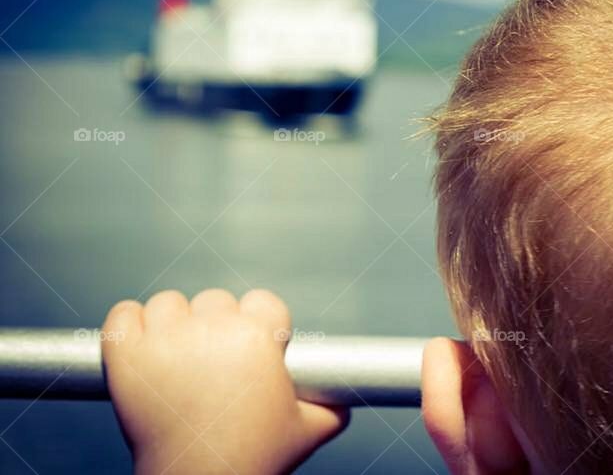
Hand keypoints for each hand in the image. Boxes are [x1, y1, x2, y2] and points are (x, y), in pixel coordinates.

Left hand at [101, 289, 348, 474]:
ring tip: (177, 356)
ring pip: (169, 303)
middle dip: (217, 326)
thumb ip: (334, 403)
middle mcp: (212, 330)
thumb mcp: (312, 430)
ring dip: (173, 323)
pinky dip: (130, 324)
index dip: (262, 324)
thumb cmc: (256, 459)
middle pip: (215, 300)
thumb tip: (343, 395)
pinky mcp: (126, 355)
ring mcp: (165, 340)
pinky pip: (123, 315)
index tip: (256, 348)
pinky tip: (142, 344)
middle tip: (214, 363)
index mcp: (258, 337)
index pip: (263, 301)